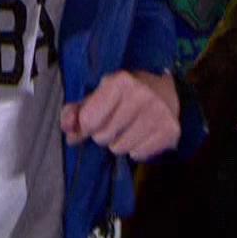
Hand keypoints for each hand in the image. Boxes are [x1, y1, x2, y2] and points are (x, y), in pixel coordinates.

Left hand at [61, 70, 179, 158]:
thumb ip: (78, 110)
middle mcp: (140, 96)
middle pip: (102, 137)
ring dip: (119, 143)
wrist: (169, 92)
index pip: (89, 120)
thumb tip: (66, 129)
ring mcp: (158, 114)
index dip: (86, 126)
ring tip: (129, 128)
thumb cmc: (129, 92)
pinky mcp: (170, 132)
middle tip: (116, 122)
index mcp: (120, 82)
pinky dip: (136, 149)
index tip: (93, 121)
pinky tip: (143, 134)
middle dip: (104, 134)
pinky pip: (138, 155)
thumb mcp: (102, 93)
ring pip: (119, 149)